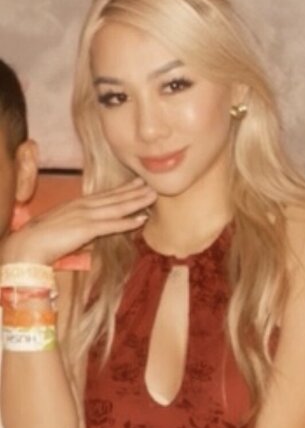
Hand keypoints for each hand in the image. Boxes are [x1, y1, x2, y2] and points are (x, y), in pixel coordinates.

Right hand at [1, 179, 156, 265]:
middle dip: (135, 191)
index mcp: (79, 204)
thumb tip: (95, 234)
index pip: (106, 195)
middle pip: (115, 197)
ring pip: (117, 207)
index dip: (124, 189)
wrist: (29, 244)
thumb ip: (83, 229)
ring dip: (136, 202)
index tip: (138, 183)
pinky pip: (111, 224)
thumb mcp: (67, 229)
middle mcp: (84, 206)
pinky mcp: (86, 228)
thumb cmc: (44, 239)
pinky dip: (127, 222)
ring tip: (152, 196)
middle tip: (152, 184)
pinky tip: (141, 219)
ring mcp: (85, 216)